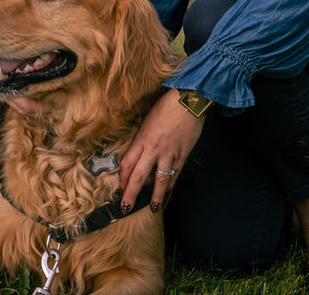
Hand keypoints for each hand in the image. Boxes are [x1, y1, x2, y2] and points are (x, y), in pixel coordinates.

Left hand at [119, 90, 205, 213]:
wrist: (189, 101)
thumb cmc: (166, 106)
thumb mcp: (148, 120)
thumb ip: (142, 138)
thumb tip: (138, 152)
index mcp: (142, 138)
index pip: (128, 163)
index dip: (122, 178)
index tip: (120, 188)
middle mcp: (154, 149)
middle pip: (139, 176)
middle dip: (131, 194)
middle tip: (126, 207)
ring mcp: (169, 153)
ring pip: (160, 180)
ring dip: (156, 196)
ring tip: (153, 207)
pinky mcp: (183, 154)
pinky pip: (175, 173)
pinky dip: (171, 183)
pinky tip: (168, 190)